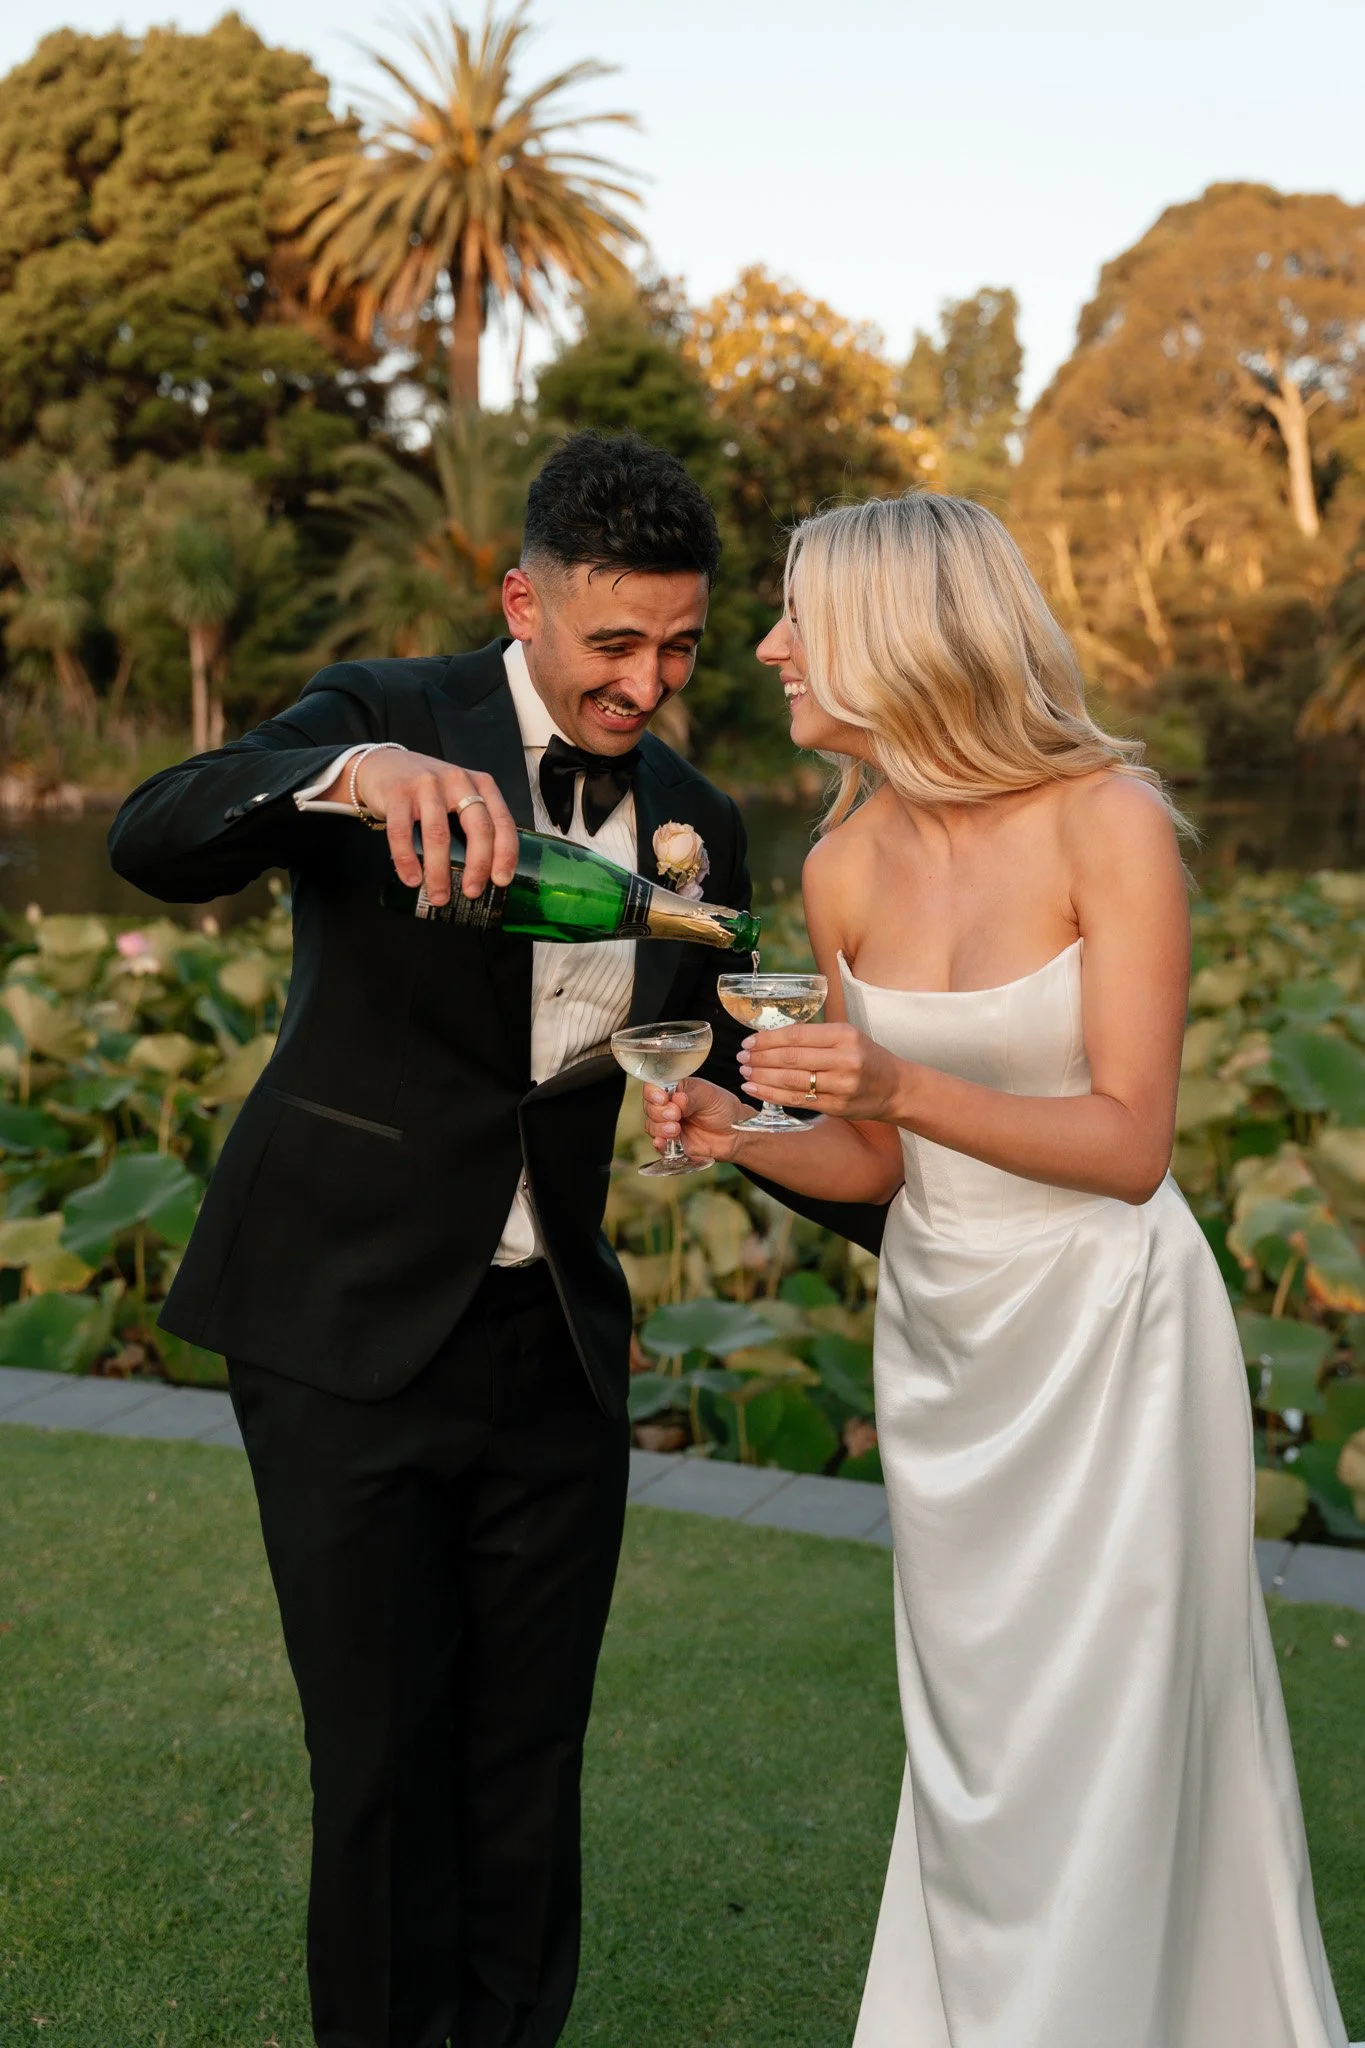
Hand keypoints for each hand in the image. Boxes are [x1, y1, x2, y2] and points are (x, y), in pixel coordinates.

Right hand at [349, 750, 518, 904]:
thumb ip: (473, 821)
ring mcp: (427, 785)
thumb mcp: (459, 794)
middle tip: (472, 892)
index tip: (501, 880)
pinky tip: (412, 879)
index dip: (505, 854)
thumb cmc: (427, 789)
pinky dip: (407, 861)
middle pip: (477, 828)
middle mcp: (457, 781)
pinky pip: (402, 833)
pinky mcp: (397, 793)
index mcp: (480, 784)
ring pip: (439, 835)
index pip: (502, 821)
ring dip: (439, 872)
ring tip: (439, 896)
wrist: (384, 764)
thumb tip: (484, 874)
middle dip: (478, 866)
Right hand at [643, 1076, 746, 1164]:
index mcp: (675, 1088)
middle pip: (649, 1107)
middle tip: (675, 1114)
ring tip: (676, 1128)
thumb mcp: (709, 1096)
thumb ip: (691, 1097)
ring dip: (659, 1127)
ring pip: (651, 1125)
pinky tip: (662, 1142)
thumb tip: (676, 1099)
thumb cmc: (724, 1108)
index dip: (654, 1093)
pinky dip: (658, 1143)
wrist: (736, 1134)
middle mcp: (669, 1106)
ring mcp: (669, 1124)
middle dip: (658, 1111)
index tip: (663, 1099)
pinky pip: (659, 1144)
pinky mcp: (672, 1143)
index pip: (654, 1087)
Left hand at [739, 1023, 911, 1121]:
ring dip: (762, 1077)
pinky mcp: (837, 1107)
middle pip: (791, 1059)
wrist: (895, 1087)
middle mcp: (844, 1059)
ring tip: (744, 1073)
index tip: (749, 1042)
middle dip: (760, 1058)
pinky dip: (773, 1095)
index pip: (797, 1035)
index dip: (768, 1039)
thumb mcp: (846, 1036)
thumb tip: (770, 1037)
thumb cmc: (866, 1057)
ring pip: (792, 1081)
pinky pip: (798, 1101)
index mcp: (845, 1035)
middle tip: (741, 1058)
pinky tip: (756, 1089)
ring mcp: (841, 1086)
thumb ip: (814, 1036)